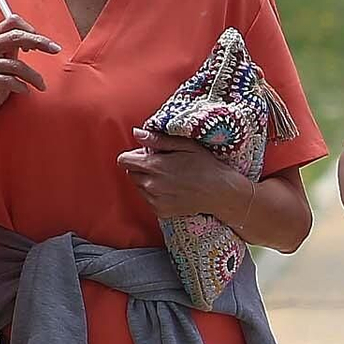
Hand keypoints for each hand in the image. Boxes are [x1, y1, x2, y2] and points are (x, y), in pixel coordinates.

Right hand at [0, 16, 60, 128]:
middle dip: (39, 42)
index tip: (45, 43)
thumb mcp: (6, 64)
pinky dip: (21, 86)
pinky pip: (8, 80)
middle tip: (55, 50)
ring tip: (42, 85)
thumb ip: (15, 48)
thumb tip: (37, 38)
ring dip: (34, 76)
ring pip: (15, 64)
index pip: (11, 23)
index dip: (30, 29)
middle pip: (14, 36)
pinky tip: (25, 91)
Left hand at [117, 131, 250, 226]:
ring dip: (148, 181)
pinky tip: (172, 189)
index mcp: (154, 166)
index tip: (147, 154)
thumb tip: (137, 133)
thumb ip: (157, 139)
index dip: (134, 155)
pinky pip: (148, 200)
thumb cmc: (205, 165)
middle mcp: (150, 185)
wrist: (220, 192)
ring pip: (139, 187)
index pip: (123, 160)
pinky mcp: (161, 211)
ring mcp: (155, 200)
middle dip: (141, 167)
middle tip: (162, 164)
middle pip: (130, 173)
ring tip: (169, 177)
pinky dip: (155, 194)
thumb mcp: (184, 145)